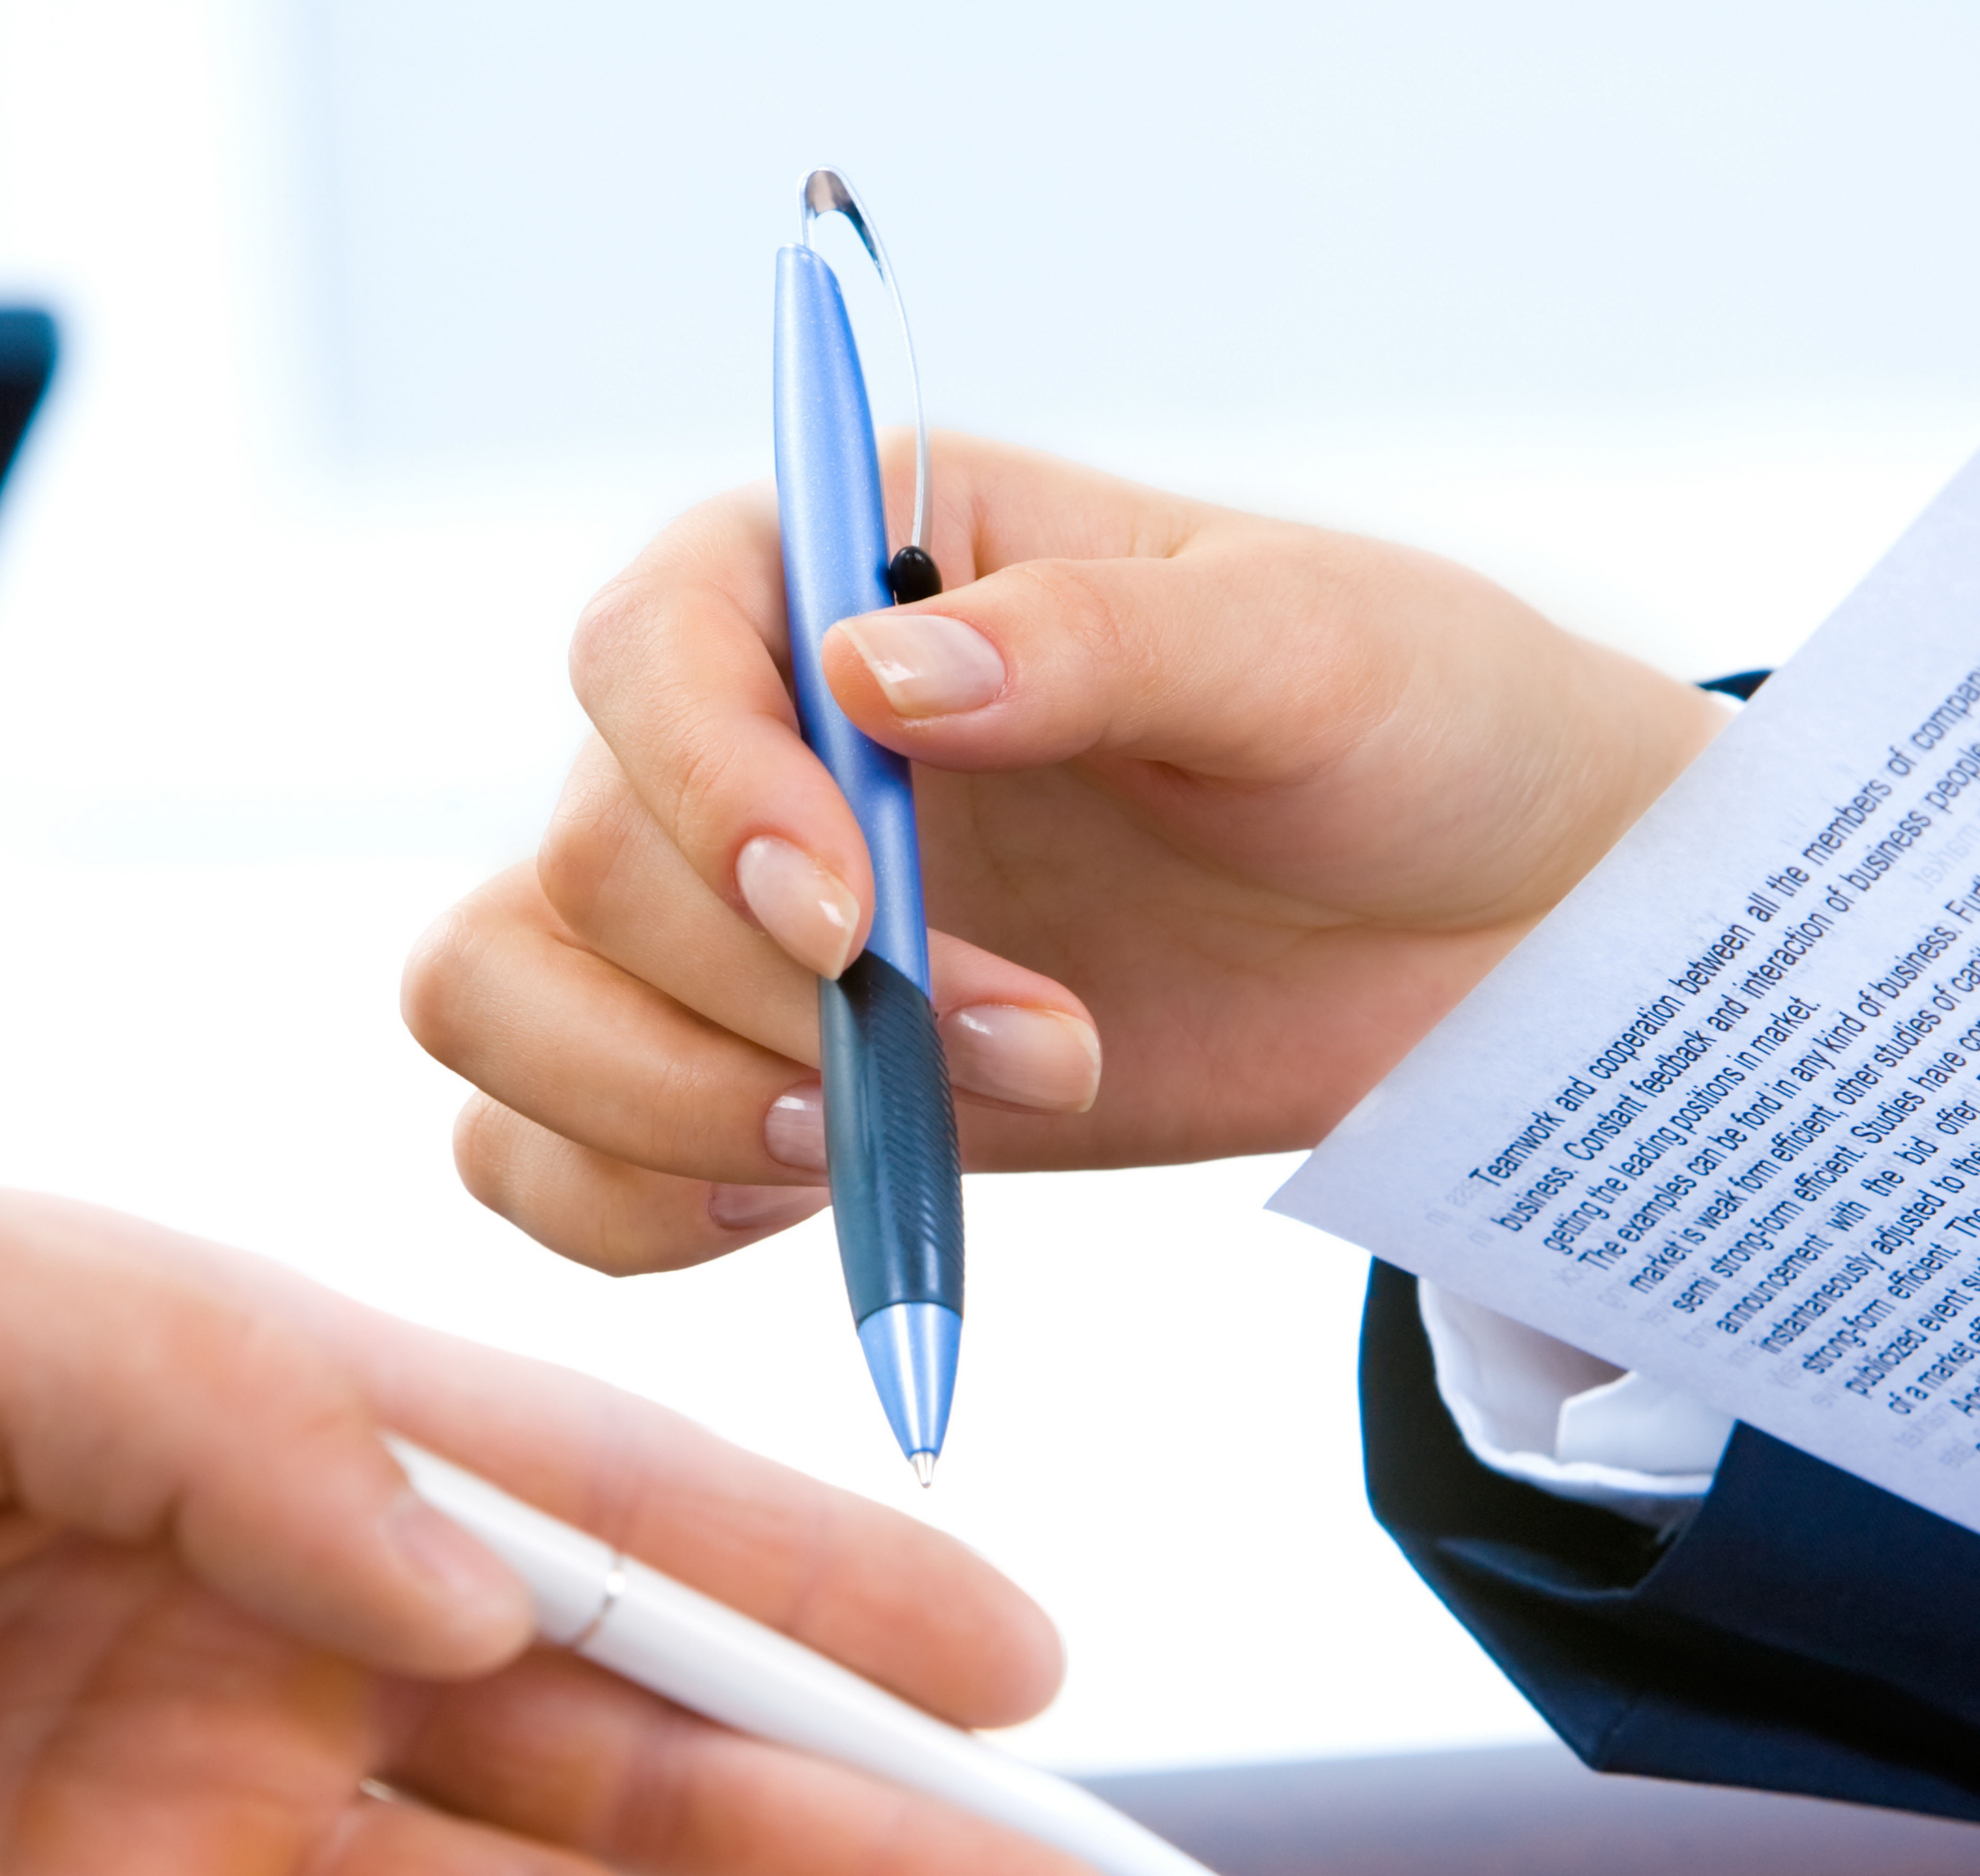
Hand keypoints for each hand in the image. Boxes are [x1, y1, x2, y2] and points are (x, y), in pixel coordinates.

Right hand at [405, 434, 1726, 1271]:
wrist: (1474, 933)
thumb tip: (875, 672)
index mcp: (847, 567)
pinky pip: (553, 1159)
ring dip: (660, 1110)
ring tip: (880, 1149)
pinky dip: (629, 1204)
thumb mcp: (1306, 649)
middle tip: (1005, 1054)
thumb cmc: (1411, 733)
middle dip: (754, 1001)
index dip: (705, 794)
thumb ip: (1098, 637)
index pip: (645, 650)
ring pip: (505, 1007)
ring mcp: (735, 930)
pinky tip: (810, 1199)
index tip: (850, 923)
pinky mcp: (763, 1082)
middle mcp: (751, 744)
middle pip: (572, 869)